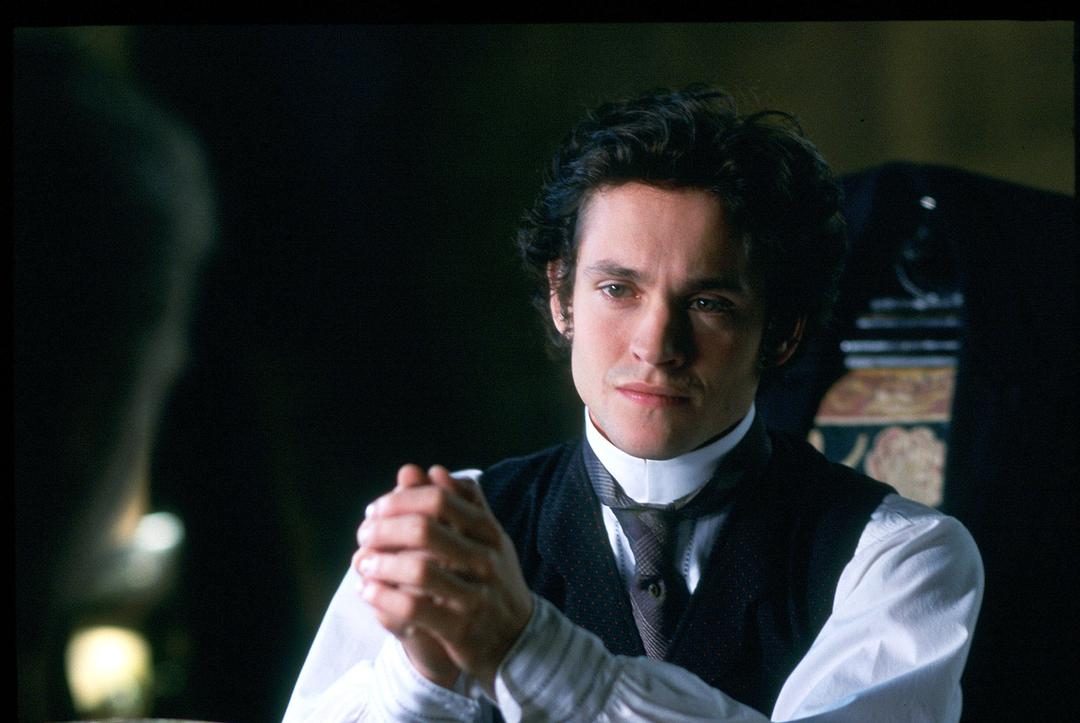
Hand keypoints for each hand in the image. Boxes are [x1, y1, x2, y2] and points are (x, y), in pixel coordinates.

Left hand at [356, 464, 533, 693]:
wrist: (517, 638)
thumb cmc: (492, 579)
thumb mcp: (486, 538)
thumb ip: (462, 503)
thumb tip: (433, 470)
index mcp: (489, 532)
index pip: (439, 500)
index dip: (400, 500)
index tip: (376, 509)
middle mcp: (485, 560)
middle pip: (424, 530)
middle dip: (384, 528)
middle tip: (363, 532)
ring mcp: (475, 595)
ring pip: (418, 569)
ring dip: (380, 563)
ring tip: (363, 563)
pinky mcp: (460, 629)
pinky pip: (413, 608)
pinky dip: (383, 596)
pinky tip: (367, 590)